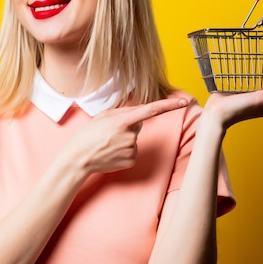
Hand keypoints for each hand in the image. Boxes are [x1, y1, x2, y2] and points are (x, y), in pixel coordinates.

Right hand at [66, 97, 188, 173]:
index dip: (169, 106)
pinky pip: (133, 152)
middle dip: (128, 126)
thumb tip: (140, 114)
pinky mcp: (131, 161)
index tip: (183, 102)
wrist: (79, 158)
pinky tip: (112, 152)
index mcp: (123, 121)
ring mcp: (132, 150)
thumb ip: (124, 112)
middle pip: (138, 125)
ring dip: (125, 139)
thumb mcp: (104, 116)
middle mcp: (130, 135)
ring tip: (108, 143)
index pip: (151, 111)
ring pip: (135, 139)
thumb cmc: (89, 134)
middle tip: (110, 132)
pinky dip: (124, 151)